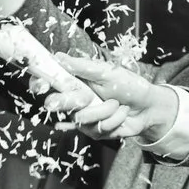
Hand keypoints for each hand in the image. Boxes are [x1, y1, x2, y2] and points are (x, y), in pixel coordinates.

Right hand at [50, 53, 178, 140]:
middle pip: (56, 104)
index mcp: (75, 82)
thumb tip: (58, 57)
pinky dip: (113, 120)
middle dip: (69, 102)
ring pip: (80, 118)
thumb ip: (82, 67)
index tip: (41, 85)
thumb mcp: (107, 72)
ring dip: (105, 111)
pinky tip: (119, 115)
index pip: (49, 82)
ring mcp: (83, 117)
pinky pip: (96, 129)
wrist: (148, 107)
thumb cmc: (129, 86)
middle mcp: (75, 100)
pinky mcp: (93, 132)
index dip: (39, 83)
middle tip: (85, 98)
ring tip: (118, 104)